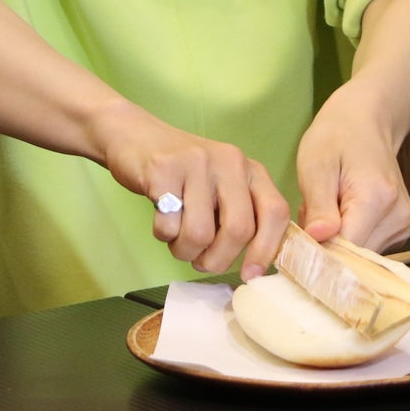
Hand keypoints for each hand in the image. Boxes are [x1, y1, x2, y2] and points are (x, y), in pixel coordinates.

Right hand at [91, 99, 289, 279]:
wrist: (134, 135)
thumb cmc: (183, 173)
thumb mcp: (221, 186)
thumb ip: (241, 216)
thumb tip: (253, 267)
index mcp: (250, 170)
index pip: (275, 213)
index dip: (266, 250)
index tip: (249, 275)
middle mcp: (229, 161)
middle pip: (238, 230)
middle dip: (217, 259)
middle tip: (201, 262)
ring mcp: (195, 163)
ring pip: (200, 234)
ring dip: (185, 251)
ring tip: (177, 241)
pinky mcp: (163, 170)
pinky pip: (169, 225)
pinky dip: (163, 235)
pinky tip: (161, 220)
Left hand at [295, 84, 409, 251]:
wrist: (366, 123)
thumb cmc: (335, 139)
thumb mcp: (315, 166)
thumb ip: (319, 206)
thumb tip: (318, 241)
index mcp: (377, 199)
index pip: (347, 248)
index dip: (319, 251)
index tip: (297, 241)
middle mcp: (398, 216)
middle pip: (355, 255)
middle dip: (326, 244)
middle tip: (309, 214)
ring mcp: (405, 224)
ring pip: (361, 254)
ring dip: (336, 241)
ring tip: (324, 209)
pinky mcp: (403, 228)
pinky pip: (369, 247)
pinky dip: (349, 237)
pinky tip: (339, 213)